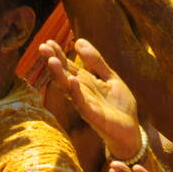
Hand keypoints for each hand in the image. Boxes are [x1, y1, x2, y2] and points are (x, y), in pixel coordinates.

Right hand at [43, 38, 141, 158]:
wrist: (130, 131)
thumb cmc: (119, 106)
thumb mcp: (110, 77)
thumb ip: (96, 61)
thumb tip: (78, 40)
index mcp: (85, 81)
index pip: (68, 65)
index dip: (59, 54)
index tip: (48, 41)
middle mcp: (81, 91)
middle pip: (64, 74)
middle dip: (53, 61)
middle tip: (42, 47)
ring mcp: (84, 103)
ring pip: (68, 87)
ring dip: (59, 75)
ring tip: (51, 60)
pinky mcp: (92, 115)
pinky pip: (81, 103)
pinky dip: (76, 92)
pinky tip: (72, 80)